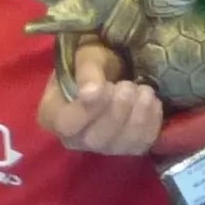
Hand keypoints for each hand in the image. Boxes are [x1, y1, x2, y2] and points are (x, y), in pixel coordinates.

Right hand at [36, 33, 165, 157]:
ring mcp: (101, 147)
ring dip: (137, 116)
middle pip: (95, 139)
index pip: (66, 124)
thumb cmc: (93, 59)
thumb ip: (86, 72)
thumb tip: (90, 93)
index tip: (106, 87)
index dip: (88, 109)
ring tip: (143, 90)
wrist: (113, 68)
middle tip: (128, 85)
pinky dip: (151, 122)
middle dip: (117, 111)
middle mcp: (73, 138)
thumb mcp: (86, 56)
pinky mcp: (127, 148)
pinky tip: (152, 102)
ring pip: (120, 145)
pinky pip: (141, 144)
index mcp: (53, 115)